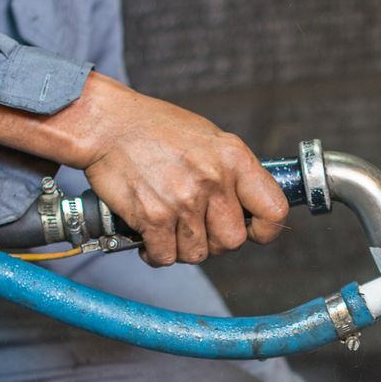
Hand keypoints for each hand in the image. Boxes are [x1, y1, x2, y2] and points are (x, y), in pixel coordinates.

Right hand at [74, 75, 287, 265]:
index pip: (274, 210)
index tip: (252, 232)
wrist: (107, 124)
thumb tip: (246, 209)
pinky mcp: (154, 217)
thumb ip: (231, 173)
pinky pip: (166, 257)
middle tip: (195, 228)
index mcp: (233, 158)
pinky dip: (156, 254)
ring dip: (182, 248)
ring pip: (198, 254)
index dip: (265, 230)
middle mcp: (213, 180)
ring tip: (169, 228)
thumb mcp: (208, 138)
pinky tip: (150, 238)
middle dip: (214, 242)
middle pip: (232, 242)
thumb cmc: (154, 129)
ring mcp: (184, 200)